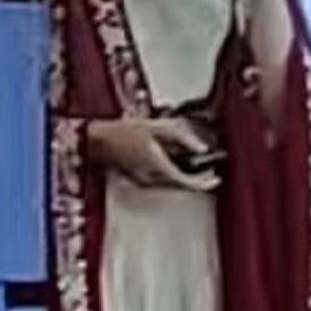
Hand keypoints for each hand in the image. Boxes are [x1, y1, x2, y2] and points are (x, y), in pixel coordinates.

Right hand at [88, 117, 219, 191]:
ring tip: (192, 163)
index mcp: (158, 164)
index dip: (203, 182)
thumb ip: (182, 137)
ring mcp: (144, 180)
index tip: (215, 178)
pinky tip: (172, 161)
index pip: (187, 181)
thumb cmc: (122, 130)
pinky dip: (171, 173)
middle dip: (196, 178)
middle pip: (181, 184)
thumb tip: (202, 148)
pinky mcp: (138, 179)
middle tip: (208, 170)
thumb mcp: (157, 126)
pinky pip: (161, 179)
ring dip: (184, 175)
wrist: (95, 140)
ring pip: (172, 182)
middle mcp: (152, 177)